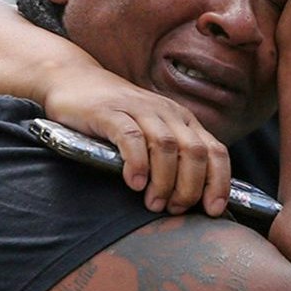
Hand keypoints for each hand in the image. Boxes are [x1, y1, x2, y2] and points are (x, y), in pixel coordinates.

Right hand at [41, 70, 232, 216]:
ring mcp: (139, 109)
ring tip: (154, 203)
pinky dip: (138, 162)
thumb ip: (171, 158)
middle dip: (190, 187)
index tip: (212, 210)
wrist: (72, 80)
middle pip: (194, 152)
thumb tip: (190, 200)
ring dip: (165, 180)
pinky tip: (135, 183)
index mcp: (183, 121)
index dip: (218, 182)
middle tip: (175, 209)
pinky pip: (132, 137)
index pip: (215, 151)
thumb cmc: (114, 116)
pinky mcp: (110, 111)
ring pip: (167, 146)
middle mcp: (167, 113)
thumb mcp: (151, 135)